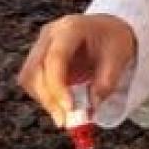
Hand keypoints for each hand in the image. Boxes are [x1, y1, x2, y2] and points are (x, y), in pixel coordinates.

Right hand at [18, 13, 136, 126]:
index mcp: (71, 28)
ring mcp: (41, 44)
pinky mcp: (38, 57)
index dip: (58, 86)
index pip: (55, 58)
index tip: (69, 108)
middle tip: (65, 121)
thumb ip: (106, 83)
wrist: (108, 28)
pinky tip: (60, 105)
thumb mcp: (119, 58)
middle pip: (36, 70)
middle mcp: (50, 34)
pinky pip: (32, 81)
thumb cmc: (114, 39)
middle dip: (49, 99)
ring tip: (65, 115)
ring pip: (29, 77)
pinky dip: (44, 97)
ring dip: (45, 100)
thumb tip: (91, 107)